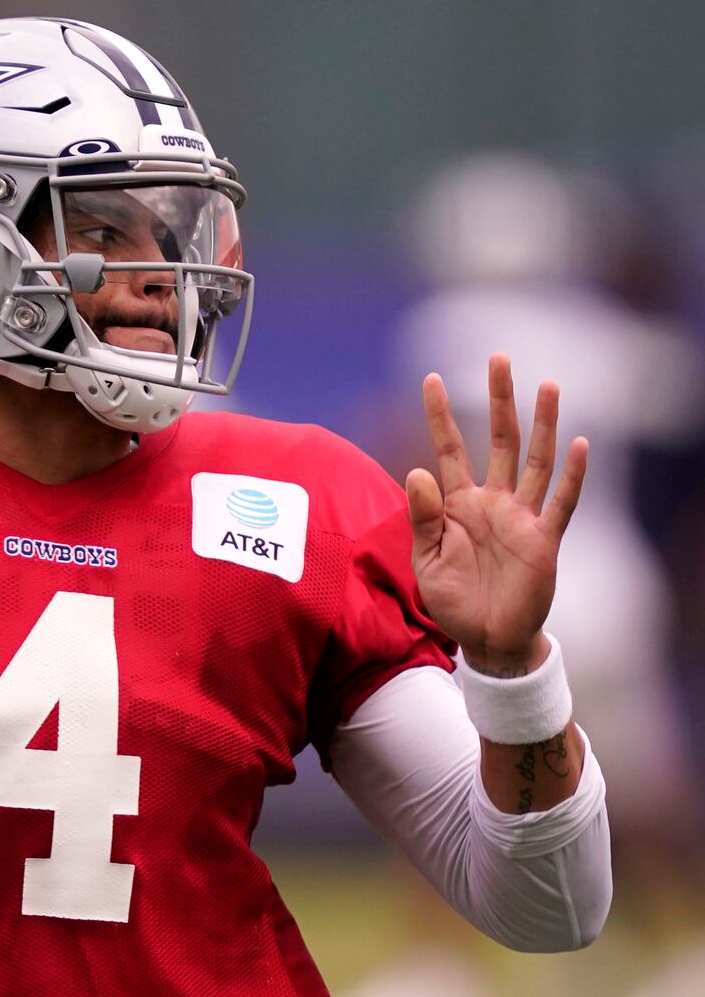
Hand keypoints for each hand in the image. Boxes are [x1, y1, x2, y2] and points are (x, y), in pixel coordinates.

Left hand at [406, 354, 588, 673]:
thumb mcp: (425, 560)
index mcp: (458, 504)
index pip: (448, 448)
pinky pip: (561, 502)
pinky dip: (571, 475)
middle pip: (499, 439)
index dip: (440, 414)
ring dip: (542, 424)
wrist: (486, 640)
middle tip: (499, 357)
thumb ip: (421, 517)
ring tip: (548, 385)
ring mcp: (521, 518)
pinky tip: (578, 444)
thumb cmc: (452, 599)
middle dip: (499, 399)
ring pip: (535, 461)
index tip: (429, 378)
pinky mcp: (543, 540)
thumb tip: (417, 472)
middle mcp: (492, 501)